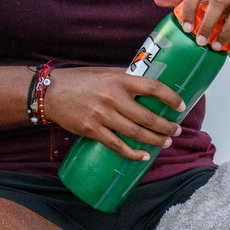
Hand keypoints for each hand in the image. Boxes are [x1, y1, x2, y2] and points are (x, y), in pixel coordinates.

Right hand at [41, 66, 185, 161]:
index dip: (170, 98)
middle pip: (148, 116)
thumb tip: (145, 86)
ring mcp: (102, 116)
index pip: (152, 88)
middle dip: (166, 126)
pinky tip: (143, 156)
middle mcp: (112, 98)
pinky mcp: (92, 130)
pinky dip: (132, 153)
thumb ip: (124, 79)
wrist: (50, 93)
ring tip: (166, 143)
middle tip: (176, 131)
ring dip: (155, 140)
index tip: (180, 106)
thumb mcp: (103, 73)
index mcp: (118, 80)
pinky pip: (117, 145)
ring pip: (136, 133)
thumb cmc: (78, 81)